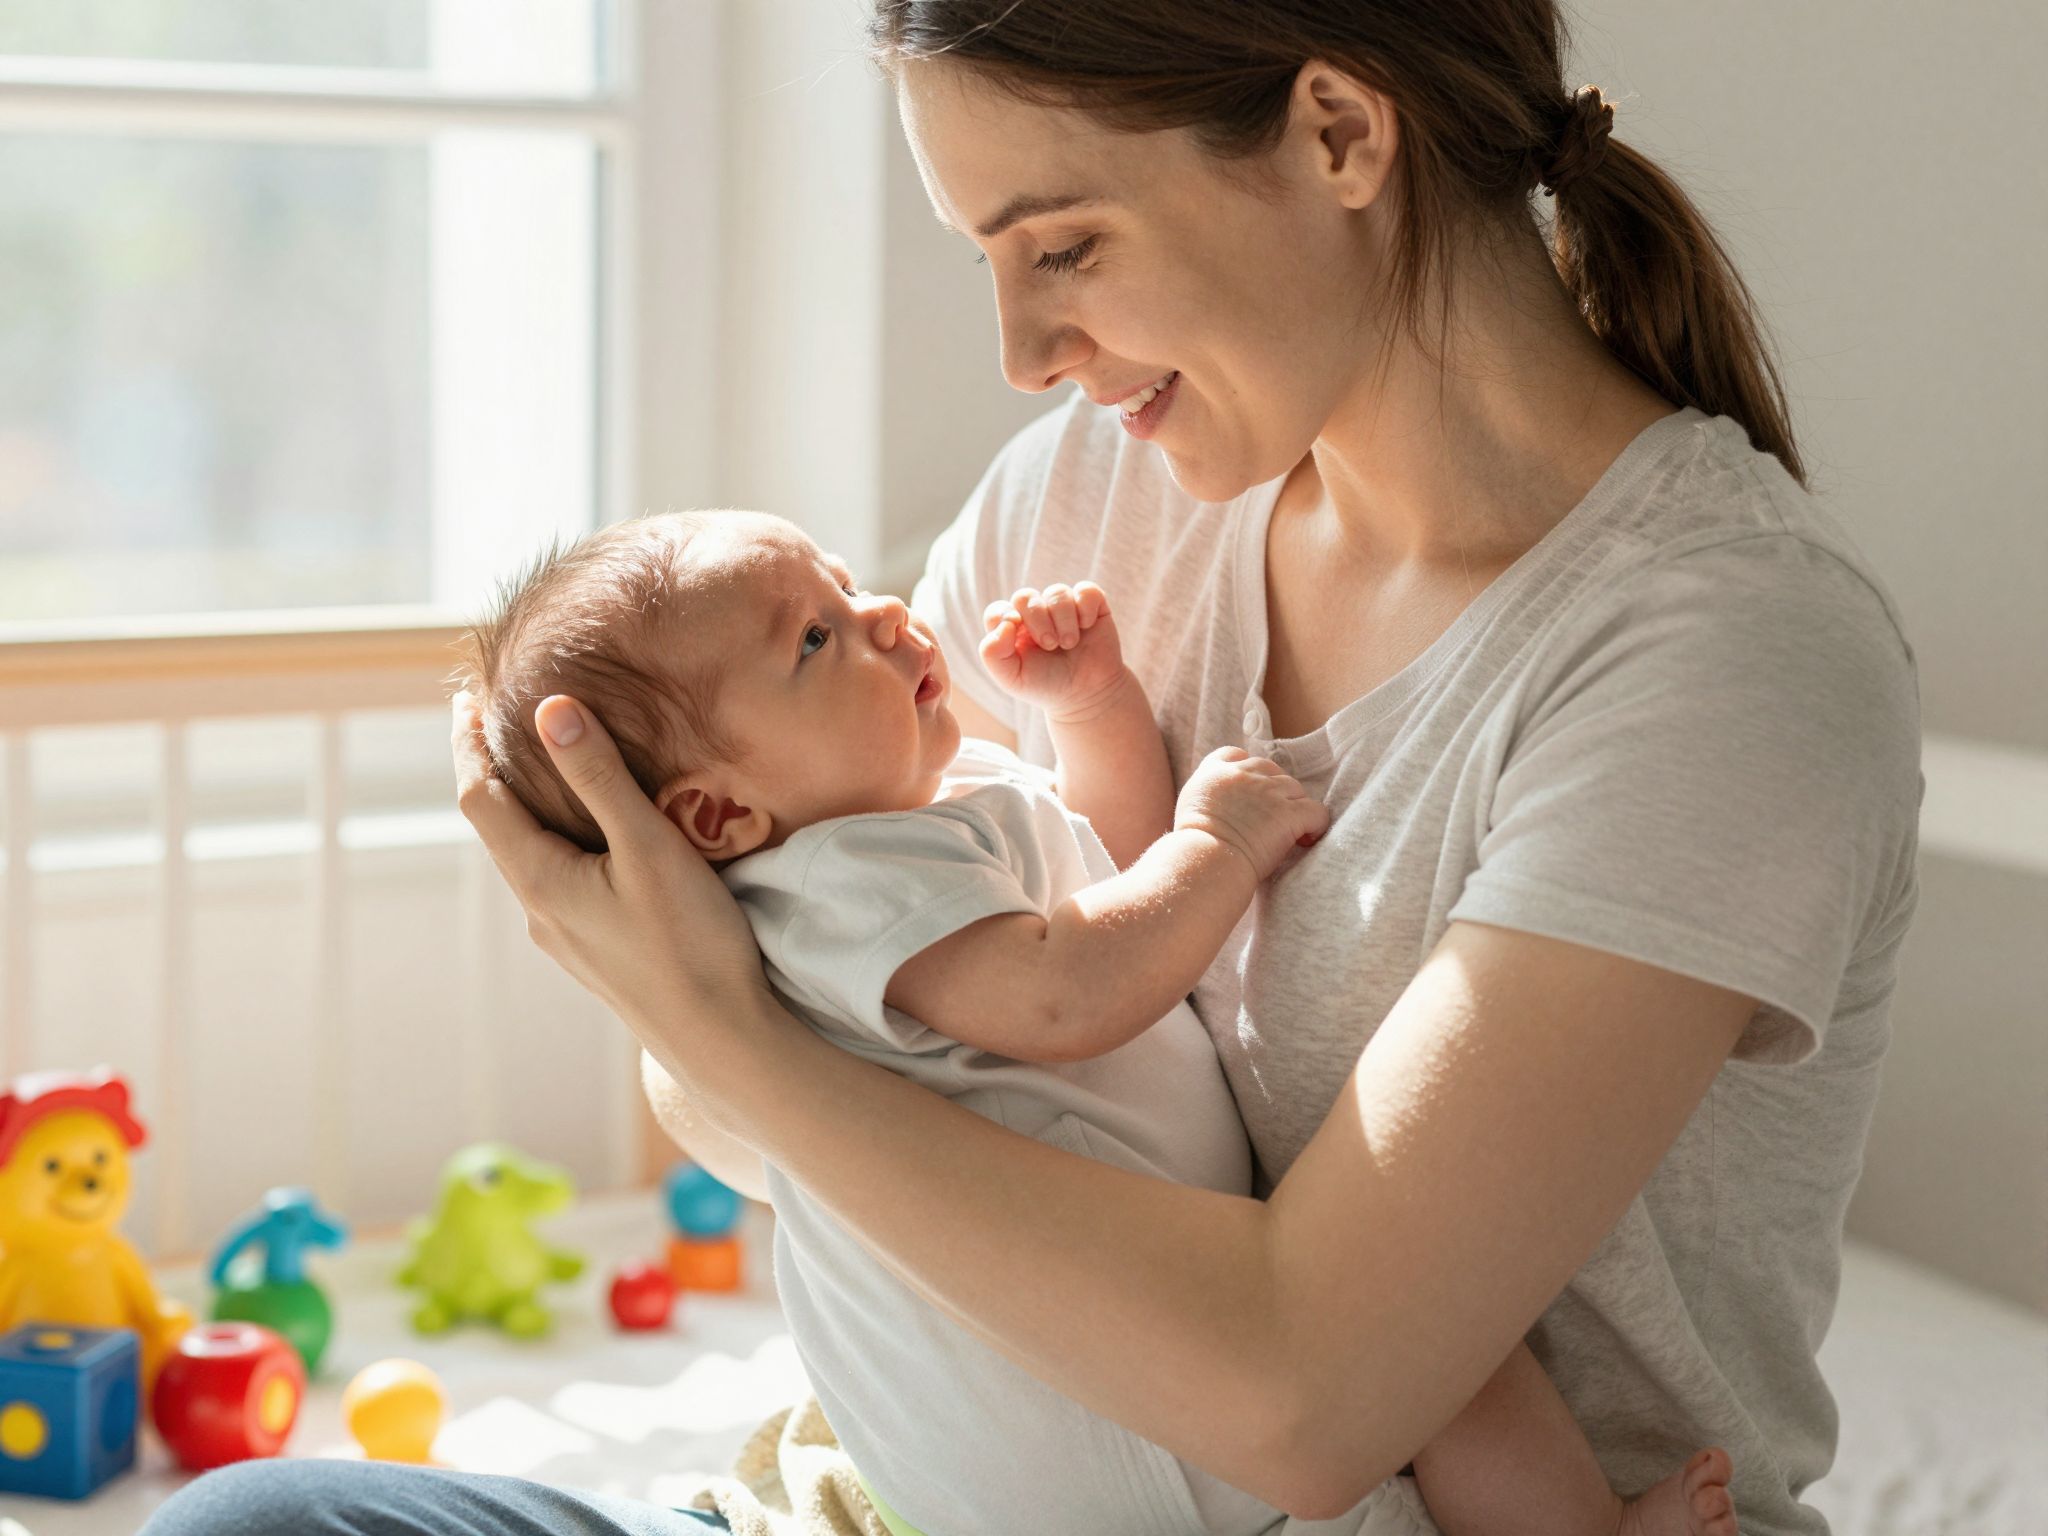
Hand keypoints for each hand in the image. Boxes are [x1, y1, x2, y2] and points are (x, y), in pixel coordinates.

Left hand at [451, 690, 789, 1090]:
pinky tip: (591, 836)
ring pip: (529, 856)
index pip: (480, 799)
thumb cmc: (689, 942)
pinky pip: (559, 880)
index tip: (465, 699)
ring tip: (542, 766)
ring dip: (526, 807)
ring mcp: (566, 936)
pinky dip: (557, 839)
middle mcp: (540, 911)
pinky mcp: (596, 950)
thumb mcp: (647, 846)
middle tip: (496, 719)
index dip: (467, 744)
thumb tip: (550, 707)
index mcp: (539, 881)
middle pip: (499, 827)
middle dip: (494, 771)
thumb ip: (599, 776)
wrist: (721, 1039)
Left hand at [979, 581, 1131, 723]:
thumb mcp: (1012, 679)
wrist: (1087, 695)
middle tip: (1049, 645)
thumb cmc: (1046, 686)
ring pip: (1057, 593)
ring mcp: (1063, 608)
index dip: (1003, 615)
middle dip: (1037, 619)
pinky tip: (1086, 626)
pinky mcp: (1090, 606)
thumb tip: (1004, 623)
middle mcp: (1036, 614)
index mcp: (1012, 630)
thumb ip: (993, 653)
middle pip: (1025, 596)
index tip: (1015, 627)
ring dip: (1063, 619)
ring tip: (1069, 643)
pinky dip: (1086, 607)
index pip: (998, 611)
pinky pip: (1086, 590)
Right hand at [1174, 747, 1329, 879]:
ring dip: (1294, 807)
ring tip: (1291, 831)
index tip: (1251, 794)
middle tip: (1272, 819)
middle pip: (1270, 769)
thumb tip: (1222, 804)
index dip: (1247, 772)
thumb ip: (1207, 795)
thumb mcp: (1189, 808)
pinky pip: (1316, 811)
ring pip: (1295, 788)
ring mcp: (1267, 791)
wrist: (1205, 861)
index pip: (1235, 755)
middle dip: (1275, 791)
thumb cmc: (1193, 847)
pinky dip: (1316, 824)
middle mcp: (1242, 775)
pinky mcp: (1288, 812)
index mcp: (1214, 772)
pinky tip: (1307, 839)